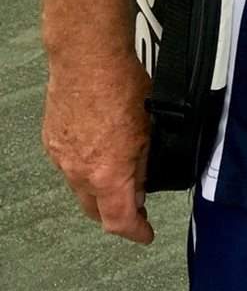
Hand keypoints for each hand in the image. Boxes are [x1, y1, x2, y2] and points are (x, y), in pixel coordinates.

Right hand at [42, 50, 153, 242]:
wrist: (87, 57)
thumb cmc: (120, 84)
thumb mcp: (151, 130)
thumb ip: (145, 165)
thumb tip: (143, 184)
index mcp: (107, 173)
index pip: (119, 221)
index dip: (136, 232)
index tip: (145, 233)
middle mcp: (79, 171)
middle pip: (95, 210)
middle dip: (116, 213)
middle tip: (136, 205)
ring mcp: (61, 156)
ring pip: (80, 187)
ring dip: (99, 187)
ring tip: (120, 170)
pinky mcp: (52, 140)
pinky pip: (69, 164)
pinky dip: (85, 165)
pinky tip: (99, 148)